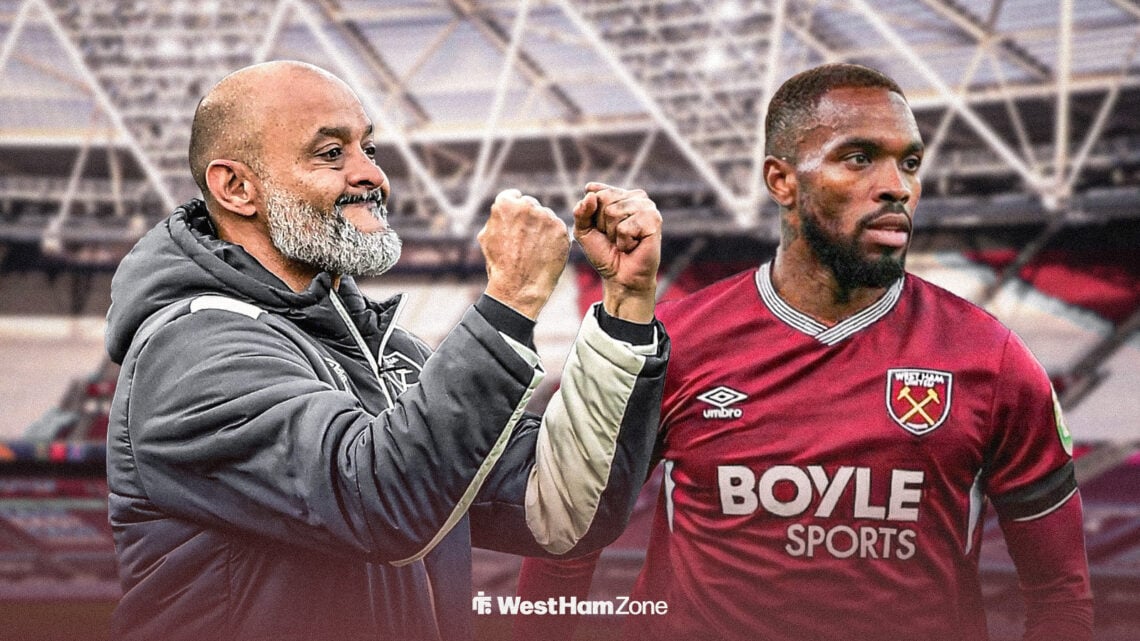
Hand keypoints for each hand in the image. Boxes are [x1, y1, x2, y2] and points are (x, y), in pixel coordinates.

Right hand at [478, 189, 570, 319]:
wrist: (519, 287)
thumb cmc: (500, 265)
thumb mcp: (486, 237)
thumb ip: (496, 218)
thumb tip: (501, 210)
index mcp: (505, 205)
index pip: (514, 196)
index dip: (515, 210)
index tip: (517, 222)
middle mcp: (526, 206)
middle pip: (531, 205)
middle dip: (529, 218)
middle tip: (526, 240)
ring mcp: (546, 216)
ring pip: (546, 216)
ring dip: (542, 228)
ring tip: (535, 249)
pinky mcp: (561, 229)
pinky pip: (558, 228)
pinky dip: (554, 238)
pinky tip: (546, 252)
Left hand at [573, 182, 660, 322]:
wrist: (620, 277)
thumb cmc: (605, 253)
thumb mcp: (584, 231)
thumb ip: (581, 211)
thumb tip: (589, 193)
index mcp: (621, 194)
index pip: (596, 193)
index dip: (593, 217)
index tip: (602, 230)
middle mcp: (637, 196)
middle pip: (604, 199)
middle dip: (603, 224)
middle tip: (615, 238)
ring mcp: (648, 207)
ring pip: (614, 212)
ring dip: (614, 234)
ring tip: (624, 242)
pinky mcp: (654, 220)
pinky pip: (625, 227)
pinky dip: (624, 242)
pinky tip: (633, 246)